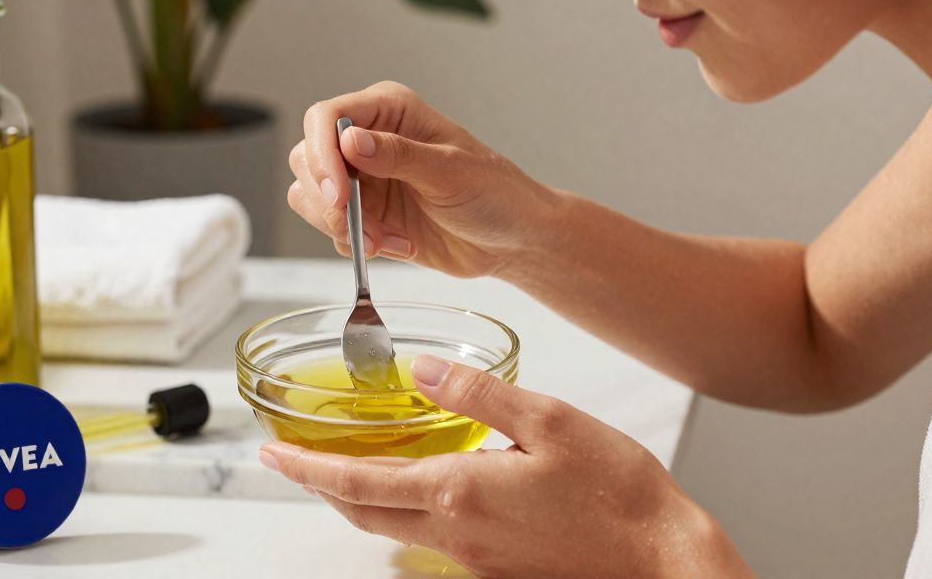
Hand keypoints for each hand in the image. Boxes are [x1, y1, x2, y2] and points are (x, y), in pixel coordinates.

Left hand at [258, 356, 748, 577]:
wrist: (662, 560)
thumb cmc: (619, 495)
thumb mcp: (550, 421)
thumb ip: (480, 393)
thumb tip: (422, 372)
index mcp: (461, 493)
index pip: (358, 483)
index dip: (305, 469)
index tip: (270, 455)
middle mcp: (457, 533)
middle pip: (363, 514)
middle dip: (320, 487)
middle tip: (293, 460)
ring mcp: (476, 557)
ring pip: (394, 528)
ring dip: (360, 498)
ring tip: (345, 465)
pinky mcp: (497, 565)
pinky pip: (431, 536)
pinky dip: (404, 508)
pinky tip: (421, 483)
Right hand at [288, 81, 556, 278]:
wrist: (512, 239)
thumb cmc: (495, 193)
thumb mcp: (450, 171)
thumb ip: (399, 155)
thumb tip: (350, 141)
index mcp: (389, 111)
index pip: (327, 118)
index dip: (321, 154)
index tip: (338, 193)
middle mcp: (368, 140)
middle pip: (308, 158)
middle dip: (327, 198)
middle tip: (356, 225)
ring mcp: (364, 178)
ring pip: (311, 196)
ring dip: (340, 226)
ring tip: (385, 240)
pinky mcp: (365, 215)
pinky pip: (331, 229)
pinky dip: (357, 245)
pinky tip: (398, 245)